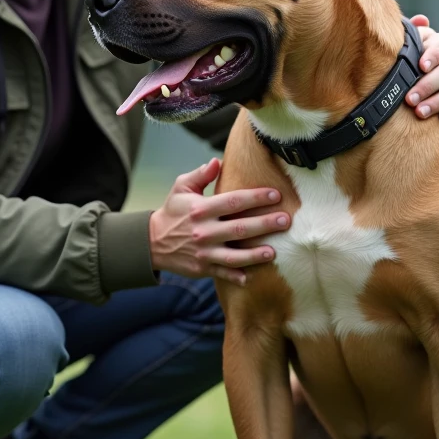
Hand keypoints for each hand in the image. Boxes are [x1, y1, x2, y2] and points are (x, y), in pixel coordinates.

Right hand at [149, 158, 289, 285]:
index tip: (275, 194)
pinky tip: (251, 277)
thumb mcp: (181, 187)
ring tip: (273, 252)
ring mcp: (204, 252)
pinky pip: (222, 274)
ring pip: (234, 255)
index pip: (233, 201)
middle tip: (285, 220)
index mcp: (201, 208)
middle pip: (239, 228)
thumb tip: (218, 162)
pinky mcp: (202, 268)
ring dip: (255, 255)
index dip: (256, 197)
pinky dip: (236, 277)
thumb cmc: (173, 211)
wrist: (152, 242)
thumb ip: (200, 174)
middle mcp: (203, 231)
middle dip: (264, 224)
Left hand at [406, 14, 438, 124]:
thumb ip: (415, 31)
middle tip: (409, 99)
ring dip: (438, 102)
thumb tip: (420, 20)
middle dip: (427, 86)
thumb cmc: (419, 55)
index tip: (420, 67)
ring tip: (419, 112)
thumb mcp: (417, 41)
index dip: (432, 56)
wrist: (434, 72)